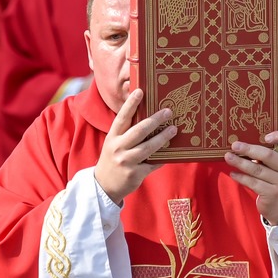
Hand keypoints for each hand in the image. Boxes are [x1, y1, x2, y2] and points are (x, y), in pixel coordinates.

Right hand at [94, 88, 176, 204]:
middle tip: (168, 112)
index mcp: (112, 137)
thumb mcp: (113, 144)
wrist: (104, 185)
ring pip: (148, 147)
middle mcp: (118, 148)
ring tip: (173, 129)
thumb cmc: (113, 159)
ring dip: (163, 137)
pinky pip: (153, 164)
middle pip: (139, 130)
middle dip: (155, 120)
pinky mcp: (135, 174)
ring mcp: (126, 161)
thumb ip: (126, 133)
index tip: (140, 91)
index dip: (131, 104)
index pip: (122, 117)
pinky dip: (162, 158)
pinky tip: (170, 153)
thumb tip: (148, 118)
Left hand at [225, 131, 277, 224]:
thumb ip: (264, 155)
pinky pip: (253, 183)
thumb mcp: (274, 167)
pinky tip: (233, 174)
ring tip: (228, 157)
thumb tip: (239, 145)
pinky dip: (241, 177)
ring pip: (258, 170)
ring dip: (241, 163)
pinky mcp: (272, 194)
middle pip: (269, 156)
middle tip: (234, 145)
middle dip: (249, 150)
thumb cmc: (272, 180)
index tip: (266, 136)